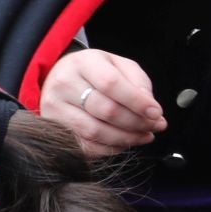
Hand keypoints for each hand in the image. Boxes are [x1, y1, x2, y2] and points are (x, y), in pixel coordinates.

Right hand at [40, 48, 165, 157]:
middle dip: (137, 122)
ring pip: (95, 131)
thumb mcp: (119, 65)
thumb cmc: (96, 71)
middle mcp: (64, 84)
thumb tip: (150, 108)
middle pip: (106, 110)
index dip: (137, 101)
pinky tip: (125, 142)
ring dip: (126, 138)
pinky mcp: (54, 127)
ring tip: (146, 135)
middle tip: (156, 126)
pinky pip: (85, 145)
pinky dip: (111, 148)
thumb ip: (138, 82)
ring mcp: (55, 107)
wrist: (60, 76)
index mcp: (84, 63)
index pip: (111, 83)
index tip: (156, 113)